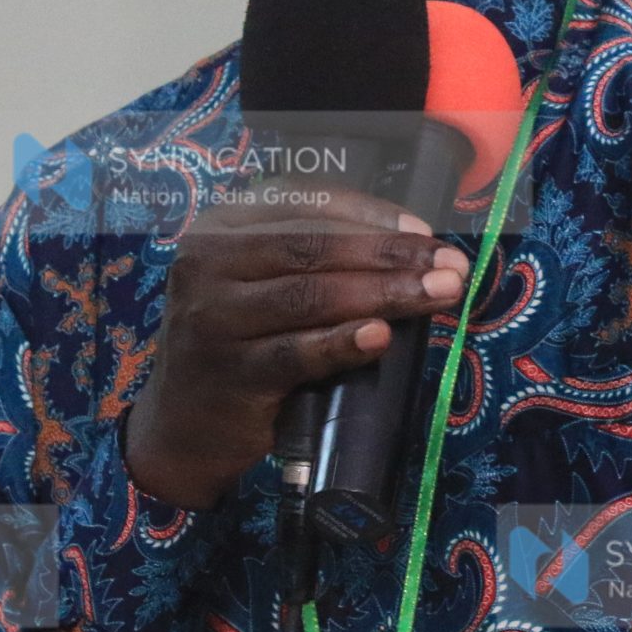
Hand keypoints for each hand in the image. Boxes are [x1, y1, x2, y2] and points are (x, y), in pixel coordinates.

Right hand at [125, 183, 468, 507]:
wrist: (182, 425)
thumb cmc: (238, 341)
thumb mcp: (259, 283)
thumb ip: (313, 257)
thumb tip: (413, 245)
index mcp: (220, 227)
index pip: (305, 205)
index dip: (371, 216)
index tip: (425, 231)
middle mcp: (208, 264)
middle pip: (314, 249)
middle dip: (391, 255)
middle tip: (450, 265)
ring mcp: (214, 320)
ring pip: (311, 297)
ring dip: (385, 294)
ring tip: (437, 294)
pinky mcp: (230, 374)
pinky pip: (297, 353)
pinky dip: (343, 343)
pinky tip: (381, 337)